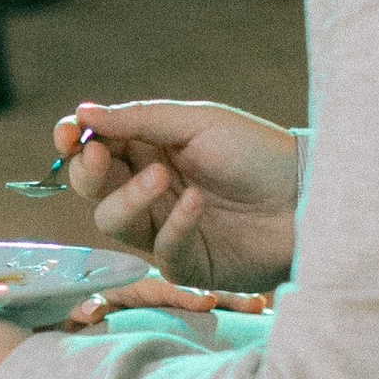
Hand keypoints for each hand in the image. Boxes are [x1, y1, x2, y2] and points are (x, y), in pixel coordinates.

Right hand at [53, 98, 301, 290]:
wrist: (310, 196)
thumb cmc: (258, 152)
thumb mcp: (198, 122)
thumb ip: (139, 120)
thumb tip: (82, 114)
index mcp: (148, 151)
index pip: (94, 149)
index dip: (73, 142)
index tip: (68, 133)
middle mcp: (149, 191)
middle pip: (92, 188)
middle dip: (88, 171)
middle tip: (100, 154)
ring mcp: (163, 229)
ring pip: (112, 223)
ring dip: (128, 197)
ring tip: (163, 177)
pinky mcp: (186, 264)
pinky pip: (159, 250)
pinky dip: (174, 224)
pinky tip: (197, 202)